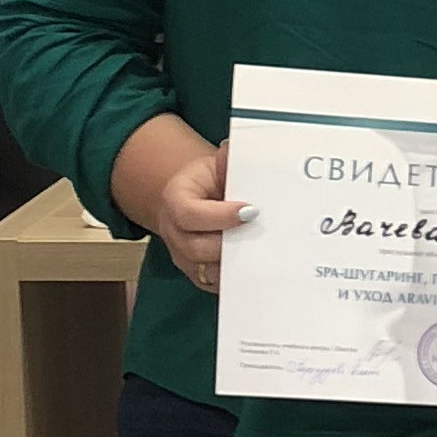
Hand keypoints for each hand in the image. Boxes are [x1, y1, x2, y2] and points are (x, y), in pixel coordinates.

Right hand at [110, 116, 247, 294]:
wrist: (193, 200)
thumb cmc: (205, 183)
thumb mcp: (214, 166)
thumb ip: (225, 161)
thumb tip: (231, 151)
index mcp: (174, 201)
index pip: (190, 214)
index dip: (220, 216)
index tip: (251, 211)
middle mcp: (174, 233)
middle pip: (197, 248)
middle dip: (231, 244)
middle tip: (262, 236)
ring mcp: (184, 258)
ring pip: (207, 272)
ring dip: (235, 265)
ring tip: (263, 254)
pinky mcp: (198, 276)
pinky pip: (215, 285)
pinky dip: (236, 280)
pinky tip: (257, 269)